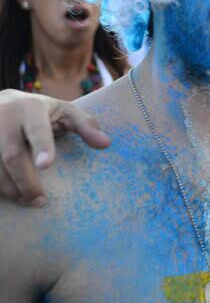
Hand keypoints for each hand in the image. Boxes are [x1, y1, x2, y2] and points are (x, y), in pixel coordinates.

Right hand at [0, 90, 109, 206]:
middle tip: (40, 200)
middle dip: (26, 181)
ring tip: (26, 200)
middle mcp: (4, 117)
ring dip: (8, 188)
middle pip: (12, 155)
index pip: (36, 130)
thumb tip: (106, 144)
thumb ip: (85, 125)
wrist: (1, 101)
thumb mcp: (65, 111)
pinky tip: (9, 193)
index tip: (46, 165)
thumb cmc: (40, 111)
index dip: (42, 146)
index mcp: (30, 108)